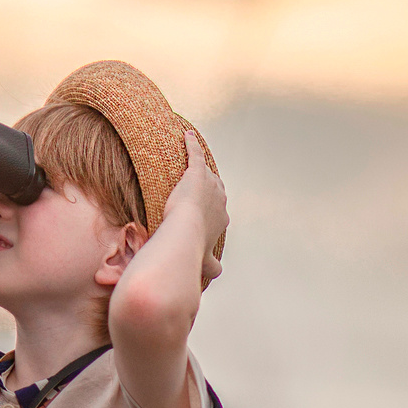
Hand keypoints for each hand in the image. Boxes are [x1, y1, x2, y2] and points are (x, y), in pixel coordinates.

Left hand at [162, 129, 226, 285]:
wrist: (185, 235)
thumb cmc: (192, 249)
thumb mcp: (204, 260)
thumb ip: (211, 265)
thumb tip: (217, 272)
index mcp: (222, 218)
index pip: (219, 209)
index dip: (210, 210)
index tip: (202, 211)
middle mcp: (221, 199)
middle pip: (215, 188)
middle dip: (208, 188)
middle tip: (198, 186)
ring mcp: (210, 184)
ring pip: (206, 172)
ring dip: (200, 166)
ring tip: (192, 158)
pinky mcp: (196, 173)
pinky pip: (194, 155)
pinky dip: (191, 145)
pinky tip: (186, 135)